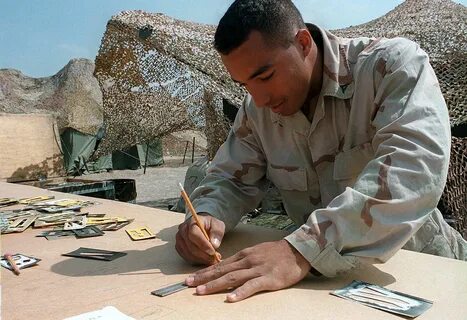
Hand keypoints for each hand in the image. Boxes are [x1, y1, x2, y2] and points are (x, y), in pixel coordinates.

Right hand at [176, 213, 224, 264]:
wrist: (203, 226)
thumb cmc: (210, 225)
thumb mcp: (218, 225)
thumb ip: (217, 232)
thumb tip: (214, 244)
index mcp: (192, 221)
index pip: (194, 234)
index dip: (203, 244)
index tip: (212, 251)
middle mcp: (183, 230)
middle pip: (190, 245)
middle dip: (203, 254)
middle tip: (214, 258)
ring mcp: (180, 239)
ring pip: (188, 253)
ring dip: (200, 259)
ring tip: (211, 260)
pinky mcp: (179, 247)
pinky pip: (186, 257)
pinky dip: (196, 261)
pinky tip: (204, 259)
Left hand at [185, 240, 310, 301]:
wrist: (297, 250)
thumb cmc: (276, 253)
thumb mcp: (256, 252)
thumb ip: (242, 260)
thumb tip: (226, 268)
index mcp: (244, 255)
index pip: (220, 265)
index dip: (204, 272)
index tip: (191, 278)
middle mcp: (247, 261)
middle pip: (222, 270)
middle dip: (204, 278)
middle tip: (188, 284)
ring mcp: (257, 270)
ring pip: (232, 278)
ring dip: (215, 285)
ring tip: (201, 292)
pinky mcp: (269, 279)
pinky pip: (252, 286)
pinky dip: (240, 292)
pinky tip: (230, 298)